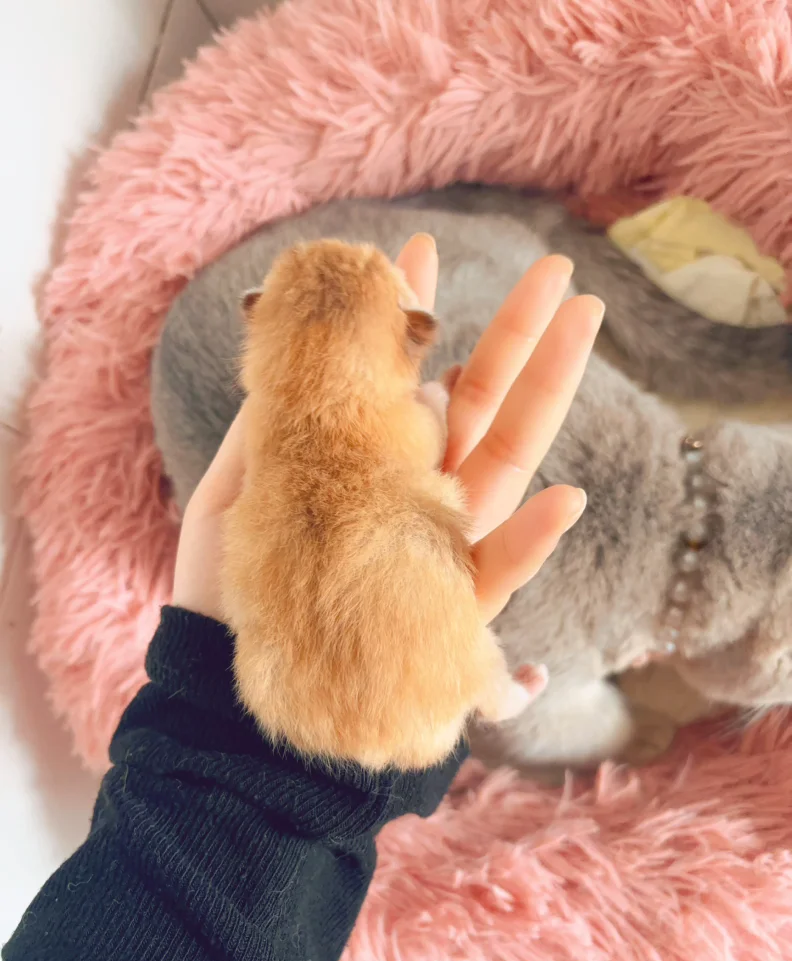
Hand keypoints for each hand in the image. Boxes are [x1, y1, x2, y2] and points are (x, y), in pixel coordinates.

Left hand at [173, 234, 600, 625]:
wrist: (228, 692)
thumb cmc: (231, 592)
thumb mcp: (237, 491)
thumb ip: (270, 426)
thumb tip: (300, 357)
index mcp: (366, 463)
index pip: (405, 378)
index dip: (416, 318)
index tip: (420, 250)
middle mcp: (412, 495)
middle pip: (477, 405)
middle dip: (515, 337)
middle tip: (557, 271)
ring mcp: (437, 547)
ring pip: (507, 463)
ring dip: (546, 396)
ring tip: (583, 326)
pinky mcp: (446, 611)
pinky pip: (497, 574)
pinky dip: (531, 544)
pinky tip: (566, 499)